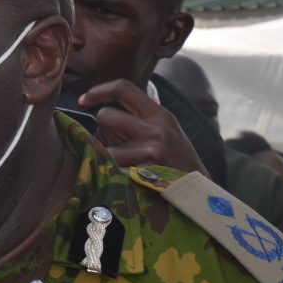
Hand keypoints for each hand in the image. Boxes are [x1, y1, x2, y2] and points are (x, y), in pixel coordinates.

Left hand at [80, 79, 209, 177]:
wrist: (198, 195)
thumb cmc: (176, 163)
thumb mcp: (167, 132)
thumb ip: (142, 118)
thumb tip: (104, 110)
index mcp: (160, 115)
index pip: (124, 88)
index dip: (99, 90)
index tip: (84, 99)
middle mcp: (156, 129)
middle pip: (105, 116)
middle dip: (101, 130)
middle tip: (112, 144)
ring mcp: (150, 151)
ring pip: (103, 145)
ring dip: (104, 155)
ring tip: (121, 164)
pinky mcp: (144, 173)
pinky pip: (110, 168)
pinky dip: (109, 173)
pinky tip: (121, 178)